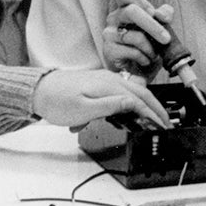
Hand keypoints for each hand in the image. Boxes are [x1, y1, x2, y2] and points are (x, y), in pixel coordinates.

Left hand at [33, 68, 170, 128]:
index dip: (153, 114)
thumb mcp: (84, 109)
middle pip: (141, 93)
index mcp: (108, 86)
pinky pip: (123, 92)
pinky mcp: (99, 84)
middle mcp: (110, 80)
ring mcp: (105, 80)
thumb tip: (133, 104)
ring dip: (147, 105)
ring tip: (154, 118)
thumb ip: (110, 106)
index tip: (162, 126)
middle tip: (166, 123)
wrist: (38, 90)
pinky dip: (134, 102)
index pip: (139, 101)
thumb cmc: (56, 101)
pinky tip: (132, 111)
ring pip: (134, 92)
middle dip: (156, 109)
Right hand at [102, 0, 174, 82]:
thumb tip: (163, 14)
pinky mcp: (109, 51)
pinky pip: (133, 51)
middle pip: (131, 11)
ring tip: (153, 55)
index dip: (139, 0)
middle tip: (166, 38)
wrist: (139, 72)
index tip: (154, 12)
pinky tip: (144, 61)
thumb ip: (163, 16)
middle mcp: (114, 18)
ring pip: (135, 35)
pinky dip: (144, 58)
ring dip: (151, 48)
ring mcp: (109, 34)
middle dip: (153, 26)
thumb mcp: (159, 29)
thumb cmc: (147, 47)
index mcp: (125, 8)